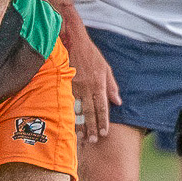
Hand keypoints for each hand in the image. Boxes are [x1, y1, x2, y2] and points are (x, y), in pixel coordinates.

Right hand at [65, 27, 119, 142]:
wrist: (73, 39)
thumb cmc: (91, 54)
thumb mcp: (106, 67)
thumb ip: (112, 86)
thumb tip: (118, 102)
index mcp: (98, 83)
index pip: (102, 106)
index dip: (103, 121)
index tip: (104, 133)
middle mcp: (87, 86)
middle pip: (89, 111)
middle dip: (92, 127)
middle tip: (93, 140)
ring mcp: (74, 85)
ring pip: (77, 108)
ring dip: (80, 124)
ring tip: (82, 137)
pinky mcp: (63, 83)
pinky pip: (67, 101)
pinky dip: (68, 114)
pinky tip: (69, 123)